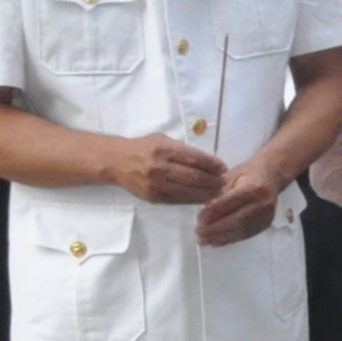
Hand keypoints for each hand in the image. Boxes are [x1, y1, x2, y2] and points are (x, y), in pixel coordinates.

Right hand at [107, 134, 225, 205]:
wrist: (117, 162)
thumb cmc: (144, 148)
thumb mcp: (163, 140)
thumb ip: (183, 149)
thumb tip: (209, 160)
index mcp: (164, 149)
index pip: (195, 158)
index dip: (213, 164)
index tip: (224, 168)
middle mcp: (159, 167)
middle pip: (194, 177)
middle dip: (213, 181)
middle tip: (224, 182)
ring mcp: (155, 184)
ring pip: (188, 191)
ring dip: (207, 193)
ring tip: (218, 191)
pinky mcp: (153, 197)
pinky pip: (178, 200)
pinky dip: (193, 200)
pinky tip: (203, 198)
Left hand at [193, 160, 281, 245]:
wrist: (272, 177)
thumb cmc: (248, 173)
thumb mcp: (231, 175)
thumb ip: (219, 193)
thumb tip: (205, 212)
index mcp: (254, 188)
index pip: (230, 203)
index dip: (213, 213)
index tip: (198, 219)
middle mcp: (263, 203)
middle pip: (236, 220)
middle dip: (215, 229)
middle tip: (198, 233)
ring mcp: (266, 215)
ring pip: (241, 231)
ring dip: (220, 237)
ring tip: (203, 240)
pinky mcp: (266, 224)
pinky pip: (245, 235)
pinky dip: (229, 239)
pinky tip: (216, 241)